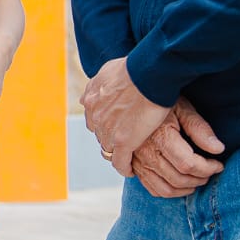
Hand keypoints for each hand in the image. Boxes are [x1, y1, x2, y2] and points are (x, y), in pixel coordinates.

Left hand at [82, 57, 169, 176]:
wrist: (147, 75)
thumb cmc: (134, 68)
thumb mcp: (108, 69)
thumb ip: (100, 81)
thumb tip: (95, 88)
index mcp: (91, 99)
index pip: (93, 118)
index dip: (104, 123)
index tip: (113, 126)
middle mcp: (95, 115)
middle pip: (99, 133)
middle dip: (109, 137)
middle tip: (122, 141)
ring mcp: (108, 130)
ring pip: (108, 149)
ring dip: (116, 153)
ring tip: (128, 157)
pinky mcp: (123, 142)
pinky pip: (120, 162)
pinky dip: (125, 168)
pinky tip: (132, 170)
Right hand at [128, 98, 225, 196]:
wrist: (132, 96)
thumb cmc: (159, 99)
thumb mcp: (181, 106)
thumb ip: (199, 128)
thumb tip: (218, 149)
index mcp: (160, 136)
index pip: (188, 164)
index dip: (208, 168)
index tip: (219, 164)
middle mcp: (145, 151)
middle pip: (178, 179)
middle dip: (200, 179)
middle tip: (211, 171)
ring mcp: (137, 160)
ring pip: (165, 189)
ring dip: (186, 189)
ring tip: (198, 178)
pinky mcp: (133, 165)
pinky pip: (152, 188)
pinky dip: (169, 191)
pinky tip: (180, 183)